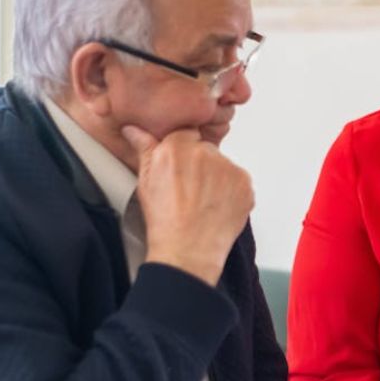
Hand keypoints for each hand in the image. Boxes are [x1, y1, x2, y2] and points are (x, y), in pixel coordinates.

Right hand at [122, 125, 253, 285]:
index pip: (185, 134)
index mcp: (176, 147)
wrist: (187, 251)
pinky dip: (231, 192)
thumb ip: (144, 149)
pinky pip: (238, 181)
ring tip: (202, 202)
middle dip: (200, 165)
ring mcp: (228, 168)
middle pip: (206, 149)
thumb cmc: (164, 221)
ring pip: (223, 165)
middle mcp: (205, 153)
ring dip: (217, 178)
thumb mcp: (145, 181)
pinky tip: (216, 207)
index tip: (180, 169)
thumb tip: (134, 129)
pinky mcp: (245, 183)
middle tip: (190, 190)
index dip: (182, 153)